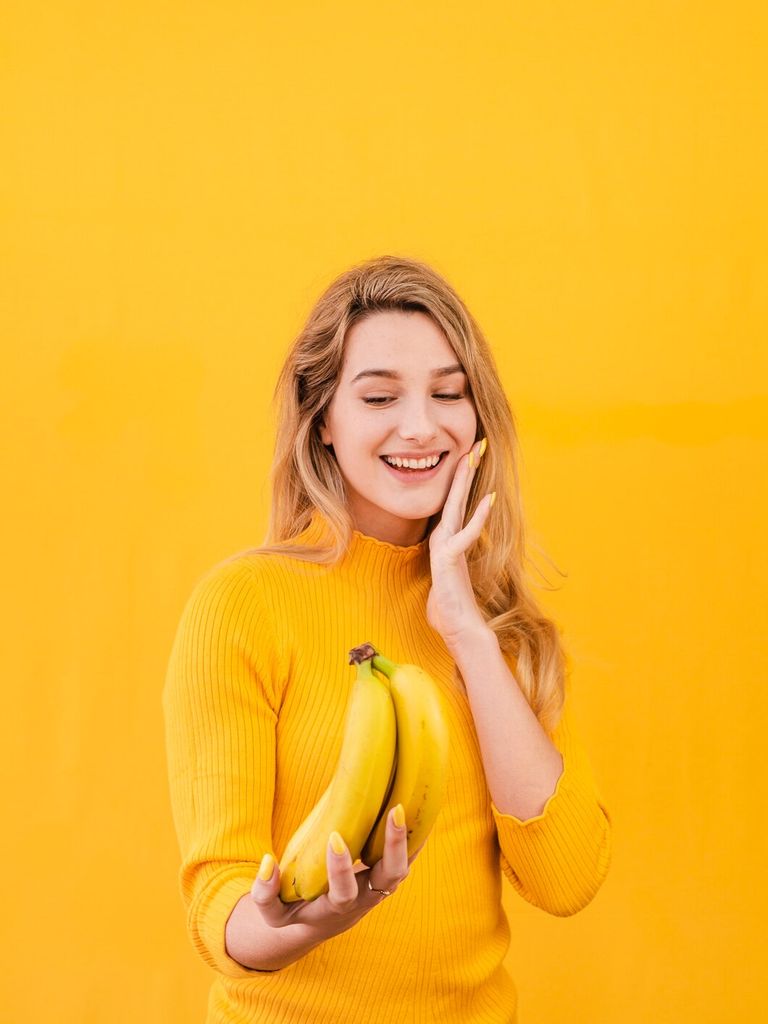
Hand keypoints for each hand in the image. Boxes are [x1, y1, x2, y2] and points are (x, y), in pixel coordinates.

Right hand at [251, 806, 419, 937]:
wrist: (314, 925)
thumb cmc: (291, 913)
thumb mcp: (270, 911)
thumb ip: (264, 892)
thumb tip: (266, 862)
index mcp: (334, 910)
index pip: (344, 893)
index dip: (341, 869)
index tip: (334, 838)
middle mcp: (363, 899)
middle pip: (390, 879)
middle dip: (394, 846)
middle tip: (395, 810)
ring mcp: (377, 887)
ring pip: (403, 866)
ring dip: (409, 837)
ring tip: (413, 801)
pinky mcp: (383, 874)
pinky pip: (406, 856)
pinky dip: (415, 836)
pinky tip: (419, 807)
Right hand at [426, 437, 493, 649]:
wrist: (456, 627)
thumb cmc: (455, 604)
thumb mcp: (457, 572)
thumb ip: (458, 556)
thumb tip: (463, 546)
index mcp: (446, 538)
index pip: (454, 501)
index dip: (462, 478)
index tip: (471, 453)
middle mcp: (443, 538)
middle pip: (453, 496)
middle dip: (464, 469)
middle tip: (475, 443)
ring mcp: (444, 547)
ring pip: (455, 507)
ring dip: (464, 481)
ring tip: (473, 457)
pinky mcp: (447, 560)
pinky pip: (465, 534)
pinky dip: (478, 517)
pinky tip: (490, 500)